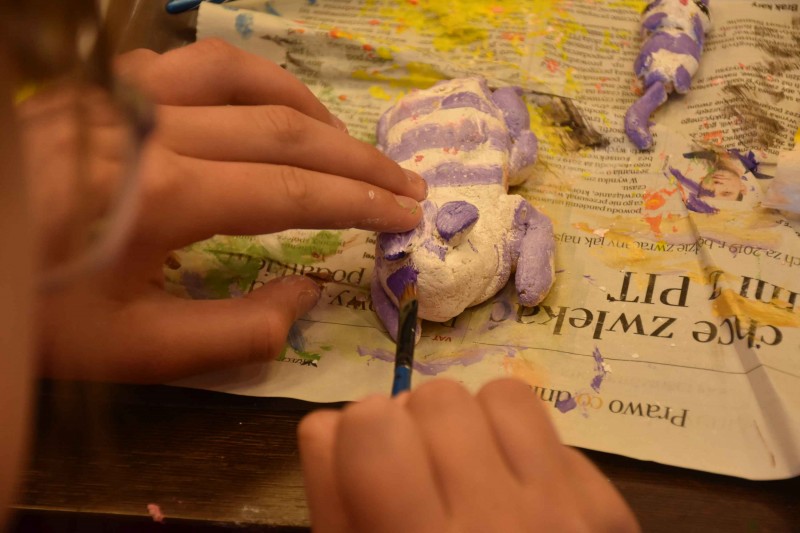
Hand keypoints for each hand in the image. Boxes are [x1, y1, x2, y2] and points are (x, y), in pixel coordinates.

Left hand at [35, 39, 425, 381]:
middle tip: (406, 181)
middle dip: (358, 158)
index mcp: (165, 195)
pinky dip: (248, 79)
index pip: (295, 191)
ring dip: (311, 107)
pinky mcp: (103, 88)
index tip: (407, 214)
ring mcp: (125, 97)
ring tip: (347, 141)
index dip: (361, 203)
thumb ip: (234, 332)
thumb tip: (305, 297)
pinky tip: (263, 106)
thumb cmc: (39, 309)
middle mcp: (155, 128)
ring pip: (245, 76)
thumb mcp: (132, 349)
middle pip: (287, 129)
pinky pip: (194, 63)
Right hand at [298, 378, 639, 532]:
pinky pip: (552, 432)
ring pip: (501, 396)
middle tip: (423, 479)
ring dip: (474, 427)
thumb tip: (328, 420)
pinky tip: (517, 496)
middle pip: (437, 397)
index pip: (374, 424)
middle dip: (417, 427)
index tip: (372, 465)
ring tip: (470, 476)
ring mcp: (565, 514)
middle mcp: (497, 524)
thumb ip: (332, 502)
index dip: (361, 435)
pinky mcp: (608, 510)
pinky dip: (524, 452)